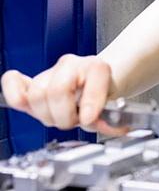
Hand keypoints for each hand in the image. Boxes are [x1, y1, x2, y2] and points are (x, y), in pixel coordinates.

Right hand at [1, 55, 127, 134]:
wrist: (101, 79)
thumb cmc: (106, 89)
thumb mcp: (114, 103)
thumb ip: (108, 117)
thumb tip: (96, 125)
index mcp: (94, 66)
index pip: (82, 87)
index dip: (79, 107)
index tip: (88, 119)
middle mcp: (70, 65)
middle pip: (52, 93)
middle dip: (63, 117)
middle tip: (75, 119)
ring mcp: (50, 73)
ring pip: (34, 97)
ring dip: (48, 116)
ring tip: (61, 115)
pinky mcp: (34, 85)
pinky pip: (13, 85)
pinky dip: (14, 94)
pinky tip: (27, 103)